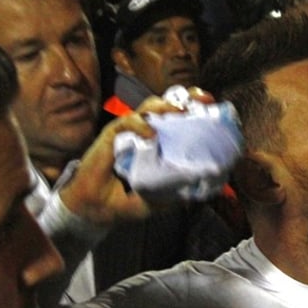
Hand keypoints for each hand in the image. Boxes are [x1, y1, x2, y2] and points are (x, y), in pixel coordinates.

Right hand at [58, 92, 214, 226]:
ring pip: (148, 107)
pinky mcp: (111, 135)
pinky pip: (126, 123)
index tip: (210, 102)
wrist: (96, 209)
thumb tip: (202, 188)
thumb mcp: (158, 199)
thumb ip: (176, 192)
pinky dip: (140, 125)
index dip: (194, 107)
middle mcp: (146, 131)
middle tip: (198, 99)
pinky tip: (150, 135)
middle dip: (184, 98)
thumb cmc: (127, 201)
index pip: (178, 117)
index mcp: (160, 142)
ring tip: (178, 111)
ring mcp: (129, 131)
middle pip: (166, 104)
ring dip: (164, 106)